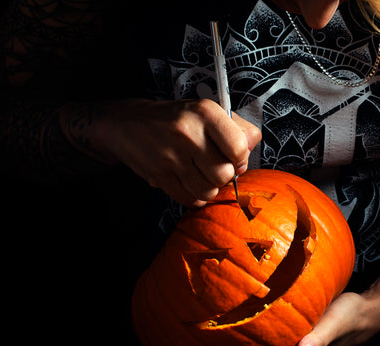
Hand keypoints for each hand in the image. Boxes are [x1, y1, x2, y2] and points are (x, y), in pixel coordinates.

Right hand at [88, 98, 261, 206]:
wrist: (126, 124)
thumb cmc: (175, 119)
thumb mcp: (206, 111)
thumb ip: (236, 127)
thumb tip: (252, 147)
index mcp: (204, 112)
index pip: (238, 147)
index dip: (240, 158)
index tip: (234, 157)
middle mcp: (187, 133)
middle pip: (224, 174)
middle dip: (224, 175)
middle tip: (215, 166)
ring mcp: (171, 157)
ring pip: (209, 190)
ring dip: (210, 187)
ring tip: (201, 174)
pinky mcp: (159, 176)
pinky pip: (190, 199)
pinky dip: (195, 196)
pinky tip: (189, 182)